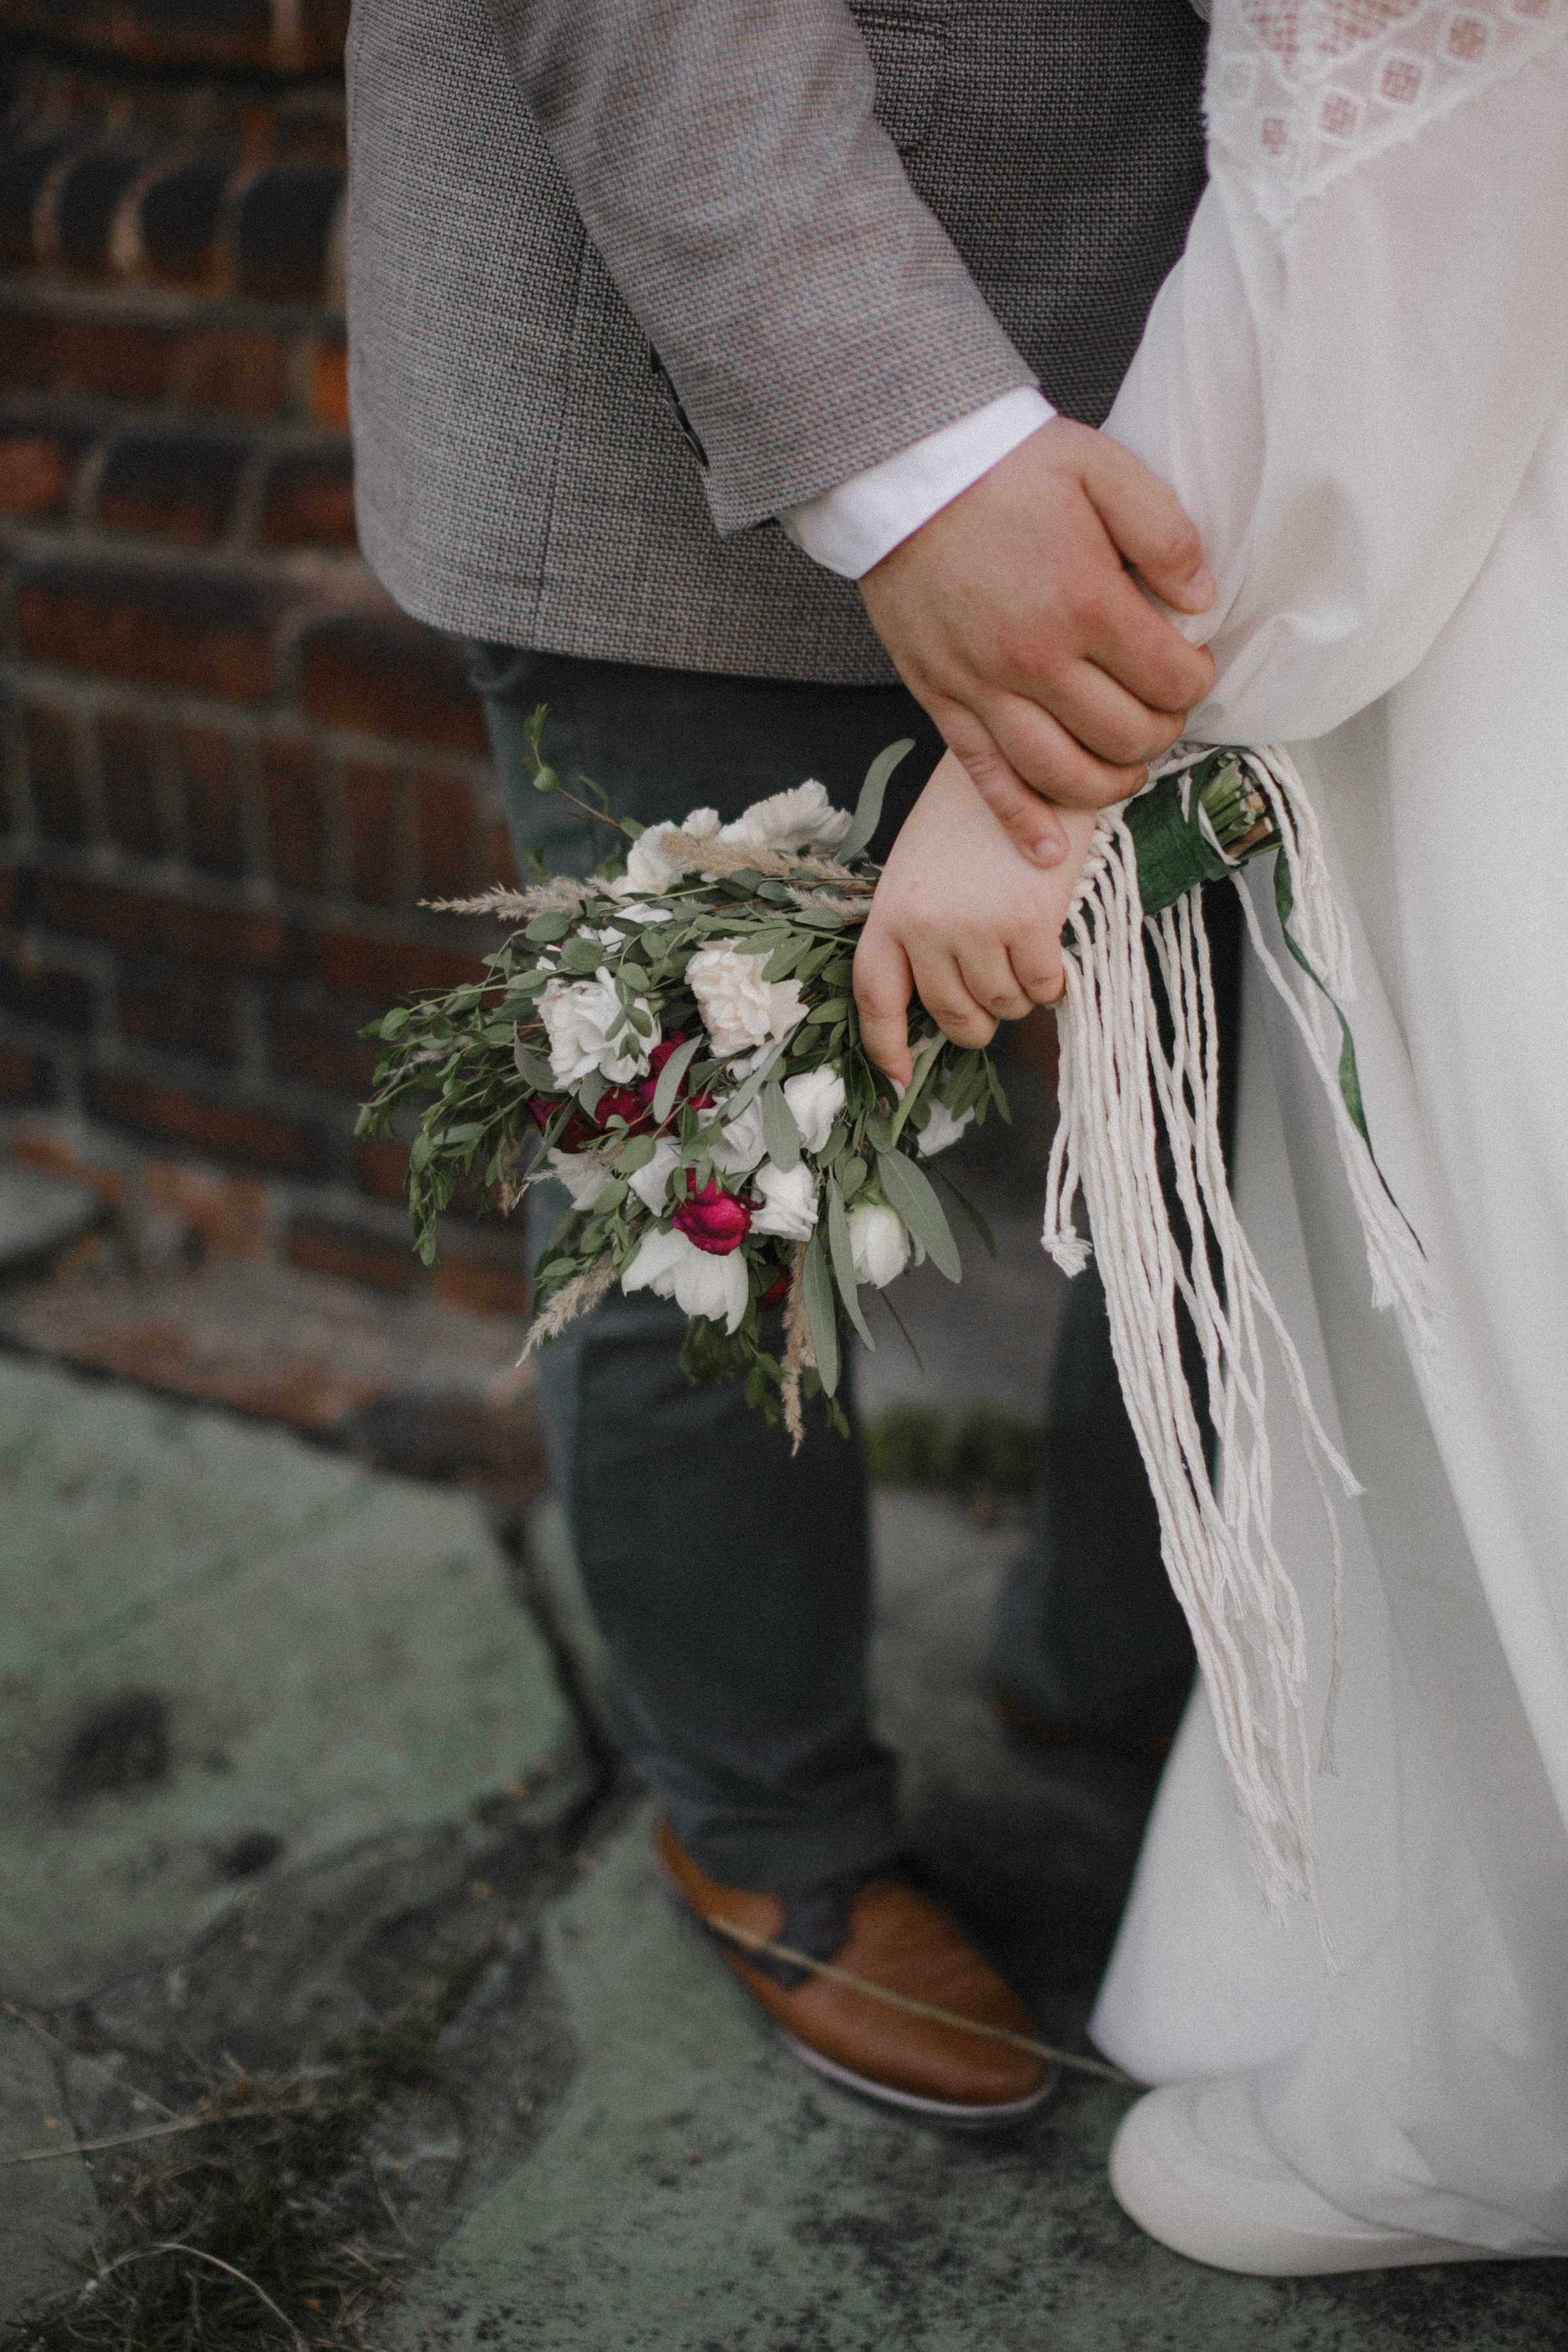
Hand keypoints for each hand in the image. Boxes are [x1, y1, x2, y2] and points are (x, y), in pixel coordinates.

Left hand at [854, 752, 1099, 1085]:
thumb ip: (920, 929)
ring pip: (1002, 1005)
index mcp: (892, 910)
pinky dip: (1053, 980)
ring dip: (1019, 992)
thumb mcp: (923, 866)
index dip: (885, 1046)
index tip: (897, 1079)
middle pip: (951, 1015)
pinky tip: (1054, 944)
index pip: (875, 996)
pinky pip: (1042, 989)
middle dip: (977, 1020)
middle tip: (996, 993)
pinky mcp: (1028, 925)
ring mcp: (977, 927)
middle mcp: (926, 925)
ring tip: (1025, 944)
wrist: (1030, 760)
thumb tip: (939, 1002)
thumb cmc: (976, 813)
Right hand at [858, 416, 1214, 865]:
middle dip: (1160, 732)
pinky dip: (1021, 822)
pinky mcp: (943, 699)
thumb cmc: (1004, 467)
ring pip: (1062, 773)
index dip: (1195, 681)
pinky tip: (1047, 850)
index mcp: (1086, 603)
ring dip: (1108, 784)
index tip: (1191, 667)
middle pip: (1124, 735)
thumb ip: (1165, 534)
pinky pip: (986, 779)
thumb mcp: (1104, 469)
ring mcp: (985, 688)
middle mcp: (1037, 659)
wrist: (902, 469)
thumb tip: (1200, 602)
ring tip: (1126, 770)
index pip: (1168, 678)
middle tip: (1163, 712)